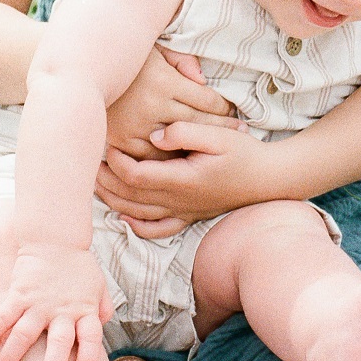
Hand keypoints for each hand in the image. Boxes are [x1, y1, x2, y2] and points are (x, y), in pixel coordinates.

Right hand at [0, 242, 113, 360]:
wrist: (55, 236)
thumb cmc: (78, 263)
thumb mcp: (99, 285)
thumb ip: (103, 307)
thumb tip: (103, 324)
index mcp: (84, 310)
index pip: (90, 339)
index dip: (86, 358)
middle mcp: (62, 310)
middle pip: (59, 344)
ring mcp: (39, 302)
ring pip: (25, 334)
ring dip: (14, 354)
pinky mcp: (19, 293)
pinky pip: (4, 315)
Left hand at [94, 120, 273, 232]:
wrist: (271, 178)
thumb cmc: (245, 152)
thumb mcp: (218, 134)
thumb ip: (185, 131)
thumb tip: (154, 136)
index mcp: (182, 180)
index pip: (135, 175)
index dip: (115, 161)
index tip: (109, 143)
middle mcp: (179, 201)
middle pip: (129, 196)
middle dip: (105, 180)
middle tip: (89, 162)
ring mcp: (184, 211)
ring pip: (138, 214)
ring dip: (113, 200)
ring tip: (96, 183)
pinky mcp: (190, 215)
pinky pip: (158, 229)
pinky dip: (138, 226)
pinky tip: (124, 218)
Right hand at [103, 49, 237, 160]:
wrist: (78, 72)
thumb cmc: (124, 59)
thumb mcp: (153, 51)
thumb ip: (181, 61)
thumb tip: (202, 80)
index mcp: (163, 81)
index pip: (207, 100)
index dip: (225, 107)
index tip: (234, 111)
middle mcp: (152, 105)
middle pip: (200, 122)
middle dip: (223, 127)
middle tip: (240, 132)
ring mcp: (136, 126)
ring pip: (180, 143)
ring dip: (200, 145)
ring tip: (219, 148)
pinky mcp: (122, 140)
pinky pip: (155, 155)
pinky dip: (171, 156)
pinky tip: (185, 156)